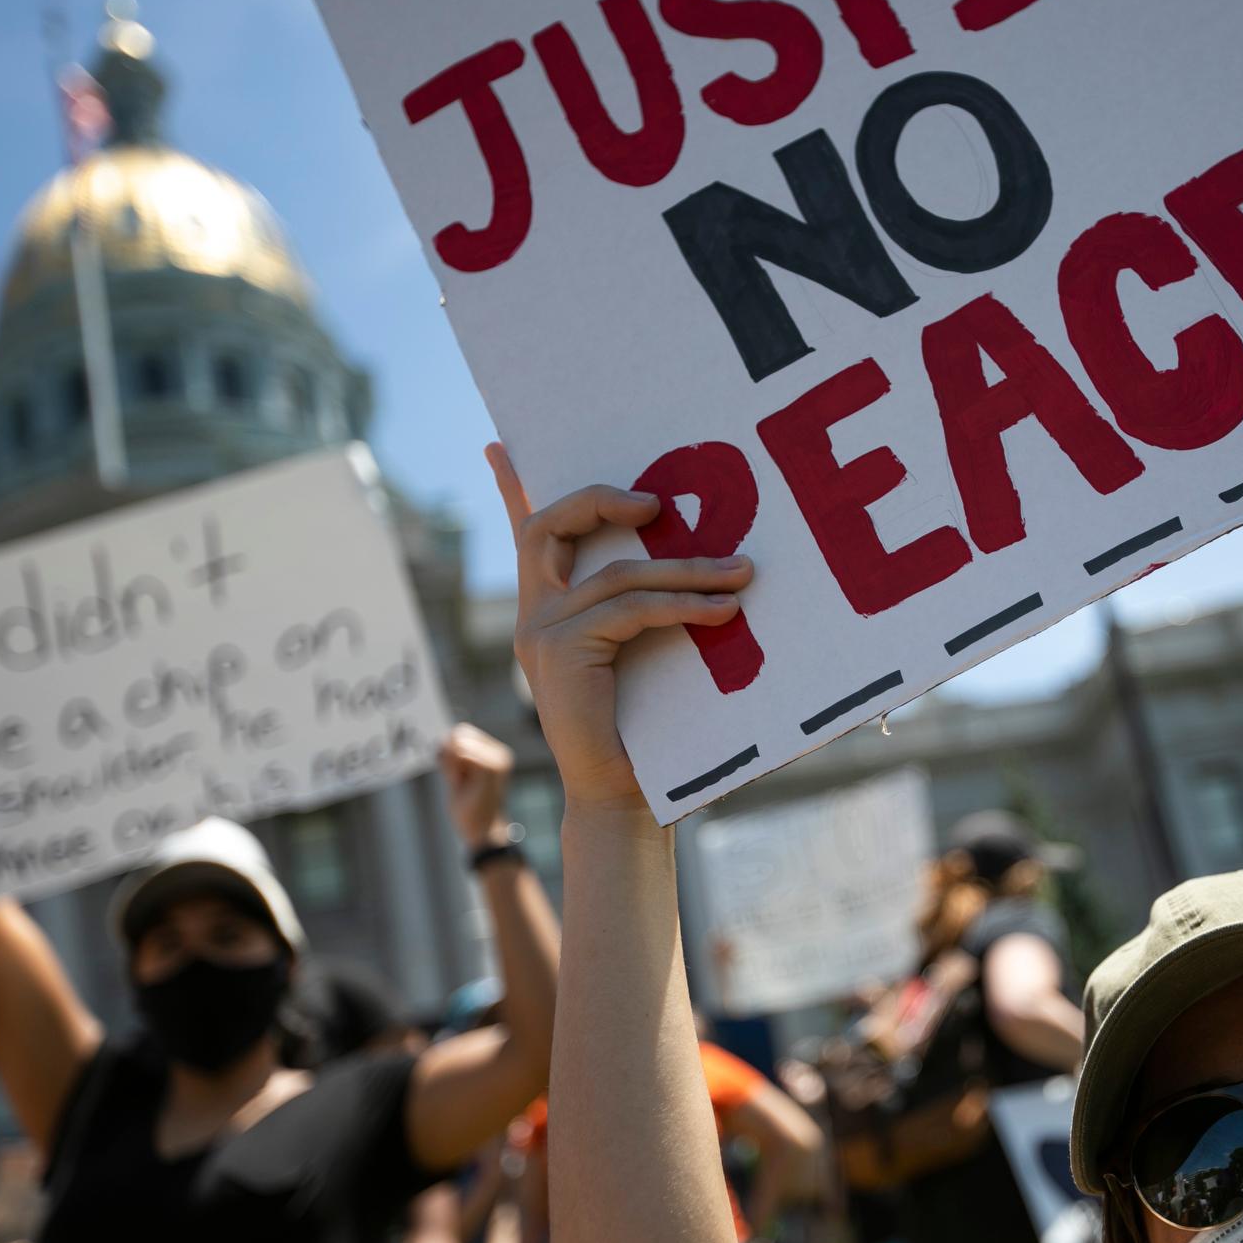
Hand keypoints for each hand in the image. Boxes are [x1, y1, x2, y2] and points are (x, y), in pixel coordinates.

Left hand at [439, 723, 516, 850]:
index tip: (460, 776)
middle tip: (463, 782)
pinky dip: (454, 771)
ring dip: (452, 767)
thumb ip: (450, 757)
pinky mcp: (492, 766)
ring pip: (457, 745)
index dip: (450, 752)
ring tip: (466, 786)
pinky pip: (459, 754)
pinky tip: (465, 787)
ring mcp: (498, 758)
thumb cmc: (469, 807)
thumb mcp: (455, 776)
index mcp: (494, 753)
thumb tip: (442, 738)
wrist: (482, 831)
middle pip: (459, 735)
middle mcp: (499, 753)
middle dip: (451, 758)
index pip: (462, 733)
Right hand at [487, 443, 751, 811]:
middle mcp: (533, 616)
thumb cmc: (644, 732)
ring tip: (741, 572)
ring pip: (615, 572)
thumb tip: (709, 572)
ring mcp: (542, 633)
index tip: (501, 445)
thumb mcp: (642, 656)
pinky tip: (724, 609)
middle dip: (601, 500)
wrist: (620, 797)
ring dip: (686, 568)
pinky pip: (632, 608)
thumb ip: (646, 611)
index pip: (527, 537)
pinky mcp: (563, 651)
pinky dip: (684, 604)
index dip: (513, 488)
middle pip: (549, 527)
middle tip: (657, 501)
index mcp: (546, 614)